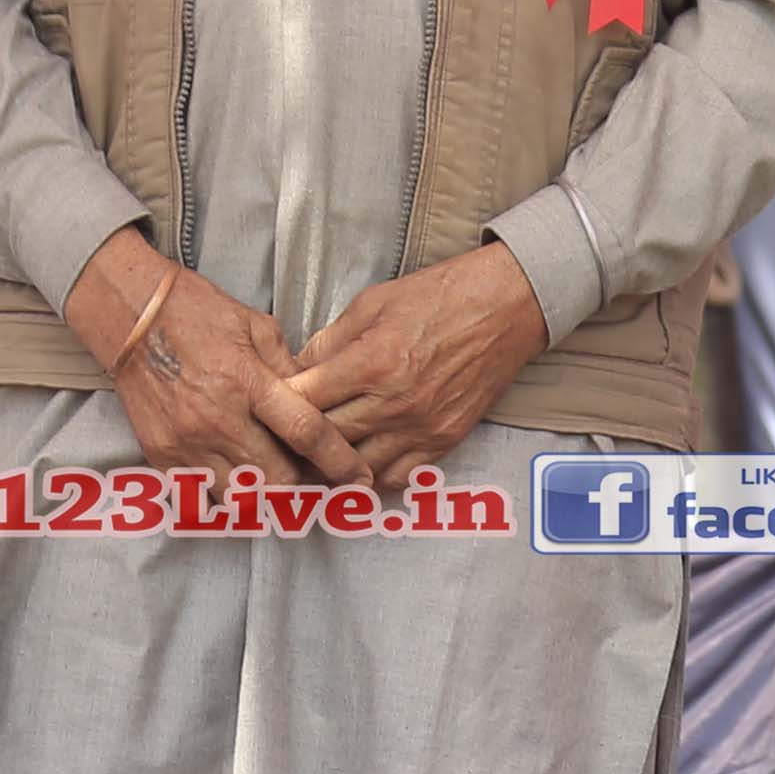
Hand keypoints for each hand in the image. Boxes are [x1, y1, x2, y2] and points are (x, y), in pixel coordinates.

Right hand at [64, 231, 359, 481]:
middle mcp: (216, 419)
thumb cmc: (197, 313)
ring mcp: (185, 443)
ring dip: (264, 493)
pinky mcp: (161, 457)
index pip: (305, 432)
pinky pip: (203, 494)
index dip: (338, 460)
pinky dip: (227, 492)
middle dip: (302, 482)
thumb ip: (290, 370)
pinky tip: (237, 474)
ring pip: (241, 498)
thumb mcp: (256, 327)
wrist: (130, 316)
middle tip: (310, 472)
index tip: (358, 477)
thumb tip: (320, 401)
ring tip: (272, 476)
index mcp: (246, 381)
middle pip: (277, 479)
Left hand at [284, 242, 556, 492]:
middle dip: (298, 441)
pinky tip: (361, 463)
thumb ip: (330, 341)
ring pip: (357, 469)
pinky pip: (399, 477)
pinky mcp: (445, 440)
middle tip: (281, 438)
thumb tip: (299, 370)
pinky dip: (375, 476)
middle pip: (325, 442)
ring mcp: (421, 427)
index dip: (279, 407)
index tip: (269, 406)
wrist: (505, 306)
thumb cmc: (439, 296)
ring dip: (333, 465)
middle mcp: (394, 403)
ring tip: (316, 457)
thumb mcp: (373, 303)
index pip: (304, 403)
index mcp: (370, 363)